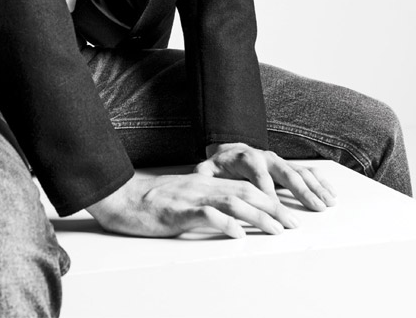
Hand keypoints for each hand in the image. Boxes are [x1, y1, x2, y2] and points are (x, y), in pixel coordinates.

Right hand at [87, 171, 299, 238]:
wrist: (121, 197)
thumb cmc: (151, 202)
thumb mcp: (184, 198)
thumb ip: (207, 203)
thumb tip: (232, 219)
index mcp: (205, 183)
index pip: (245, 187)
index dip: (269, 199)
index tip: (288, 215)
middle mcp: (202, 186)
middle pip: (245, 192)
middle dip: (273, 208)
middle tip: (293, 224)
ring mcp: (190, 198)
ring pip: (232, 201)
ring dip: (258, 216)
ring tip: (277, 230)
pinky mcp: (177, 212)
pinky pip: (204, 215)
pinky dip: (225, 223)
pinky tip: (238, 233)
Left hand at [196, 142, 336, 211]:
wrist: (230, 152)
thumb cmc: (220, 166)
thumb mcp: (207, 170)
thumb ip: (204, 176)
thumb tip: (200, 182)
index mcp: (246, 158)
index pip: (258, 176)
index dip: (268, 191)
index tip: (275, 208)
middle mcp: (266, 157)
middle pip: (285, 173)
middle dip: (300, 191)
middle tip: (313, 208)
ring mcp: (279, 161)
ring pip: (300, 172)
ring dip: (315, 188)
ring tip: (327, 203)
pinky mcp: (287, 165)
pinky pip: (308, 171)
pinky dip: (320, 182)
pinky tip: (330, 193)